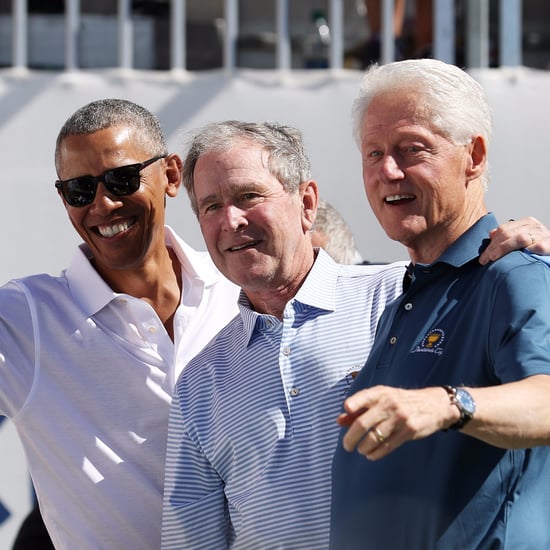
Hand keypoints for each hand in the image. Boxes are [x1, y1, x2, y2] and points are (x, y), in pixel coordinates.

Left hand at [337, 386, 457, 459]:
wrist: (435, 405)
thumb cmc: (402, 401)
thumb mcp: (383, 399)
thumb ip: (360, 409)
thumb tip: (339, 421)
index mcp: (381, 393)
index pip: (362, 398)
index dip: (351, 407)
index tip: (344, 419)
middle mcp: (389, 403)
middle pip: (362, 424)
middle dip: (351, 438)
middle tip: (347, 446)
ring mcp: (400, 417)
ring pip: (374, 437)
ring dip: (364, 447)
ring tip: (361, 450)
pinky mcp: (409, 431)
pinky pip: (388, 446)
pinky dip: (376, 453)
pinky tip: (371, 455)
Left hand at [479, 216, 549, 264]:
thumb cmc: (539, 246)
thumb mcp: (523, 237)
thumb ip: (509, 235)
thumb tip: (491, 234)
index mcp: (526, 223)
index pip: (503, 229)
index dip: (491, 242)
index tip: (483, 256)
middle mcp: (534, 226)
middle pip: (507, 233)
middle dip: (493, 247)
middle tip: (486, 259)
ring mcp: (542, 234)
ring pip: (519, 238)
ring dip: (504, 248)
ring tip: (494, 258)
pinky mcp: (549, 244)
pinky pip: (536, 246)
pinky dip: (526, 250)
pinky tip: (517, 257)